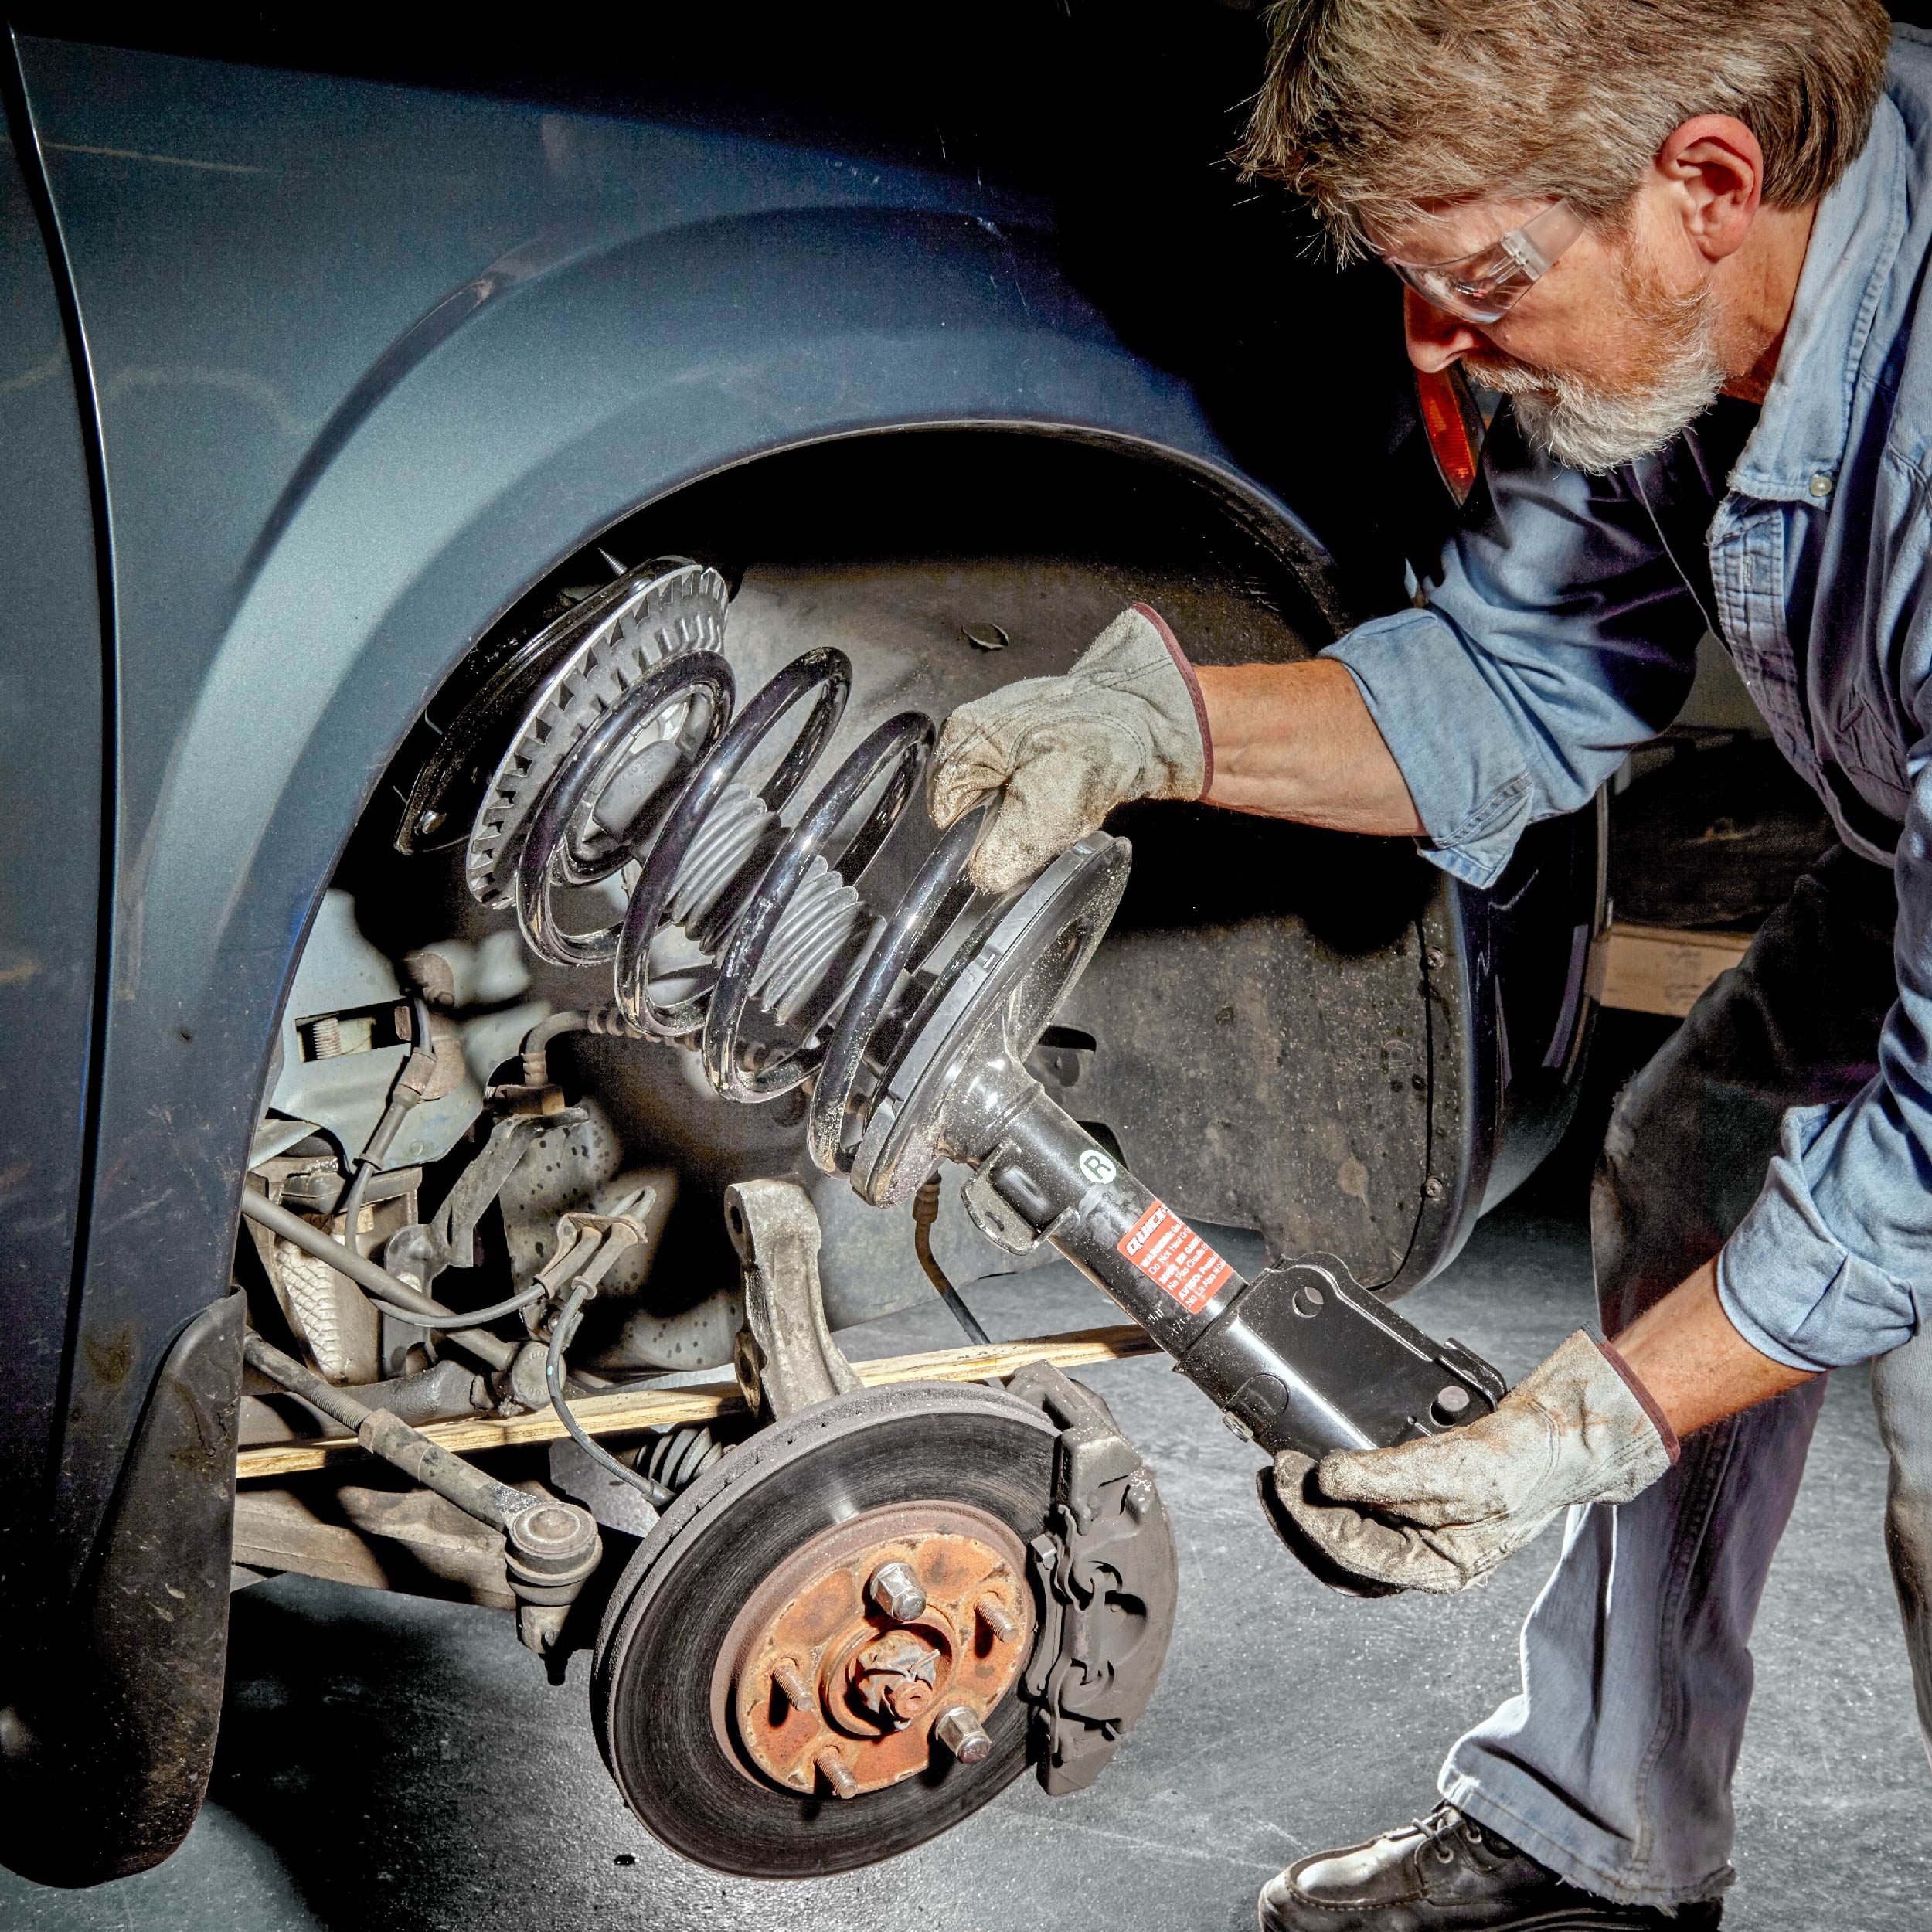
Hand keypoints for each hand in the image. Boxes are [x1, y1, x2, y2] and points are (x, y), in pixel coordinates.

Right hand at [928, 604, 1209, 894]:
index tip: (1016, 842)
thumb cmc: (1109, 738)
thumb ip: (1006, 849)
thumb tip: (984, 875)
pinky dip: (1053, 802)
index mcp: (967, 737)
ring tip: (1070, 799)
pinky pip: (1031, 792)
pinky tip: (1076, 792)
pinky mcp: (1035, 744)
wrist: (1161, 714)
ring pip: (1006, 806)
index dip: (981, 841)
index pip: (948, 817)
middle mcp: (980, 731)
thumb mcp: (1049, 806)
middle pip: (975, 810)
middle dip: (1011, 827)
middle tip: (1051, 816)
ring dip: (1036, 816)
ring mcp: (1007, 736)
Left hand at [1259, 1331, 1676, 1595]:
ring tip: (1284, 1474)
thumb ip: (1387, 1476)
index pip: (1350, 1553)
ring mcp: (1419, 1531)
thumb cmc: (1522, 1462)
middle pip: (1339, 1553)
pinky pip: (1363, 1508)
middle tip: (1272, 1477)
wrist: (1559, 1436)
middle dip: (1297, 1517)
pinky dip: (1337, 1491)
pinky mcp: (1418, 1502)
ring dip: (1310, 1506)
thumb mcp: (1454, 1469)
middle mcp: (1422, 1556)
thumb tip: (1328, 1477)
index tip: (1286, 1473)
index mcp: (1435, 1568)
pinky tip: (1321, 1470)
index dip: (1308, 1516)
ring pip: (1346, 1533)